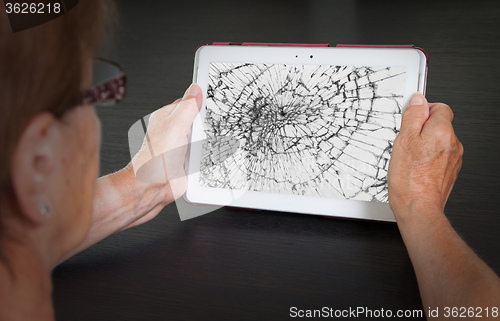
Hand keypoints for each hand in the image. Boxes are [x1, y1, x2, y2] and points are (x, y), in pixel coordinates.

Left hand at [130, 83, 202, 200]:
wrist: (153, 188)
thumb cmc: (154, 160)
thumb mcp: (174, 125)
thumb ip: (187, 106)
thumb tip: (195, 89)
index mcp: (168, 117)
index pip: (189, 101)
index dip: (202, 99)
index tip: (215, 99)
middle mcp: (175, 130)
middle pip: (200, 119)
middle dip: (209, 122)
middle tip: (212, 125)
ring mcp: (183, 146)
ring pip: (205, 136)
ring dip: (210, 140)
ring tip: (209, 142)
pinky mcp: (190, 160)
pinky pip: (206, 153)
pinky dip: (210, 154)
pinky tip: (210, 155)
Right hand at [388, 93, 462, 220]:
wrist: (418, 208)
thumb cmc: (409, 180)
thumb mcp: (403, 141)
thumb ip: (412, 116)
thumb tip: (417, 100)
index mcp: (442, 131)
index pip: (439, 107)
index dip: (423, 111)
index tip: (411, 118)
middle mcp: (453, 143)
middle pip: (439, 124)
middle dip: (422, 129)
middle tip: (406, 142)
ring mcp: (454, 159)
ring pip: (439, 141)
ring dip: (425, 145)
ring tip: (410, 158)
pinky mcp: (450, 171)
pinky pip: (440, 156)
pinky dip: (429, 158)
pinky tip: (416, 168)